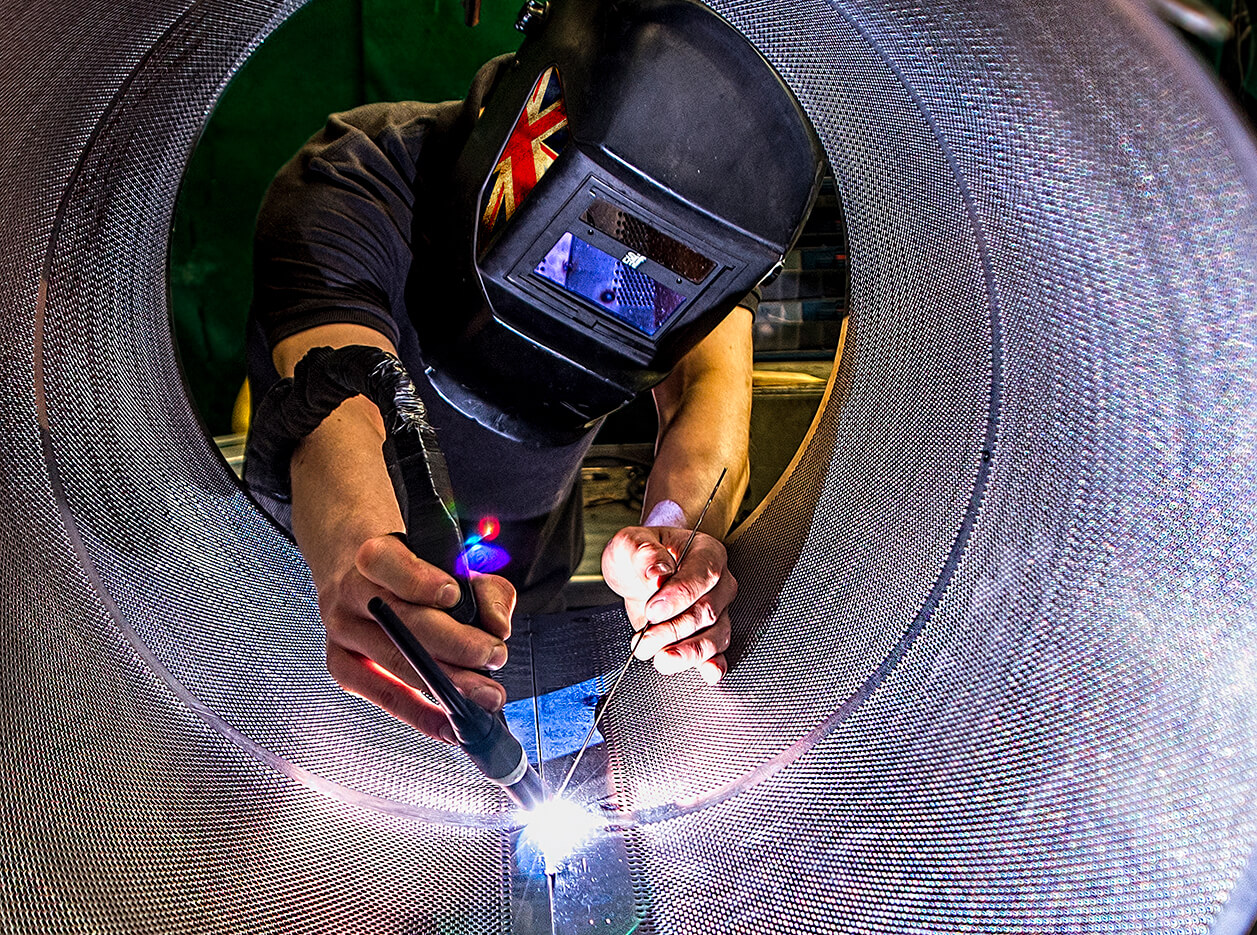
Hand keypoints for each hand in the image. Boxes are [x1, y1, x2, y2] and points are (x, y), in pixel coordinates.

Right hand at [315, 532, 515, 741]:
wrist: (356, 568)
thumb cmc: (412, 567)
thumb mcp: (452, 561)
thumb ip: (484, 589)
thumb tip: (497, 627)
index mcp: (373, 555)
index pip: (387, 563)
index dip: (419, 581)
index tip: (453, 595)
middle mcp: (350, 592)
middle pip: (400, 620)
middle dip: (455, 643)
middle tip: (493, 656)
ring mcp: (342, 630)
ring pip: (395, 660)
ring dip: (447, 683)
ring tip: (485, 693)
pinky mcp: (341, 664)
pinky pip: (381, 694)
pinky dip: (418, 713)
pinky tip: (448, 722)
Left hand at [600, 526, 735, 683]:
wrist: (637, 572)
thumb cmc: (639, 555)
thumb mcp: (631, 543)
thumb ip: (645, 553)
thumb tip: (658, 572)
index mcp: (706, 553)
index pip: (704, 574)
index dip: (680, 595)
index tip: (654, 609)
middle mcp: (719, 583)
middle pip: (708, 610)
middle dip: (674, 629)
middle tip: (645, 639)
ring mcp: (717, 611)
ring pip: (716, 636)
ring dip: (688, 652)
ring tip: (661, 659)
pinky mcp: (708, 635)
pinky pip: (718, 652)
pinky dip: (713, 664)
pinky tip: (706, 672)